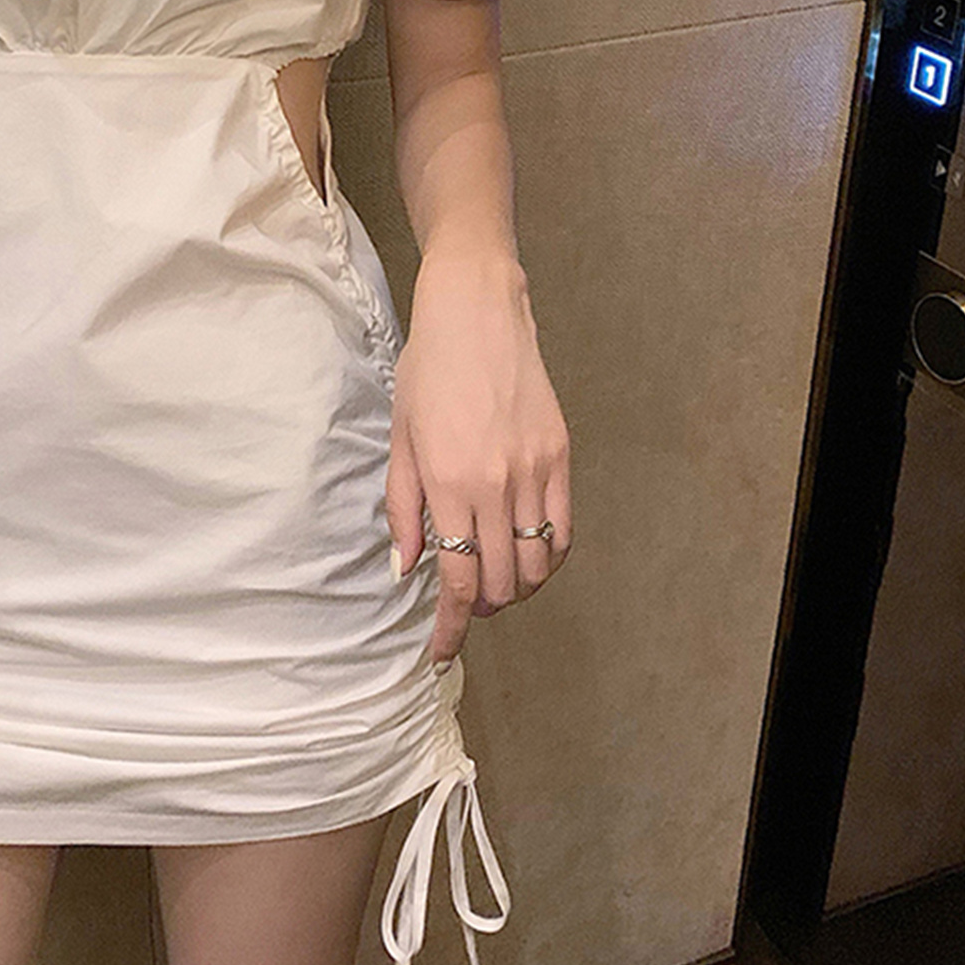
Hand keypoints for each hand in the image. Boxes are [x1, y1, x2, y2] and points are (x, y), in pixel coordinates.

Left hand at [386, 246, 573, 666]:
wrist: (477, 312)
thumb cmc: (427, 368)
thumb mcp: (400, 437)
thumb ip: (404, 508)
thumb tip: (407, 569)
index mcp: (450, 482)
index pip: (459, 579)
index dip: (452, 627)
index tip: (442, 652)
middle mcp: (497, 484)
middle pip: (502, 581)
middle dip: (482, 608)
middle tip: (465, 606)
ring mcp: (536, 470)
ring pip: (538, 565)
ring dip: (517, 588)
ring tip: (495, 580)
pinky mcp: (562, 456)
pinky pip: (564, 531)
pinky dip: (548, 557)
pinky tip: (527, 554)